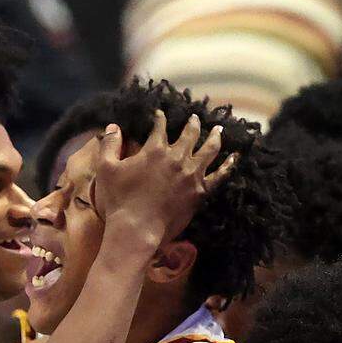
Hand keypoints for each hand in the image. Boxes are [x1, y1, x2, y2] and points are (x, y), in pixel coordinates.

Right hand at [91, 110, 237, 253]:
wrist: (138, 228)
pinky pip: (219, 175)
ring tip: (219, 130)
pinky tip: (234, 158)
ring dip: (214, 137)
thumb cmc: (119, 200)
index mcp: (155, 150)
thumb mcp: (107, 169)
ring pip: (209, 149)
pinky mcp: (200, 191)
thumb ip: (110, 145)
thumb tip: (113, 126)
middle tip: (195, 118)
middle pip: (189, 134)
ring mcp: (191, 174)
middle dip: (193, 124)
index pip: (160, 127)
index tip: (160, 114)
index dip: (160, 118)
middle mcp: (177, 158)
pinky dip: (228, 165)